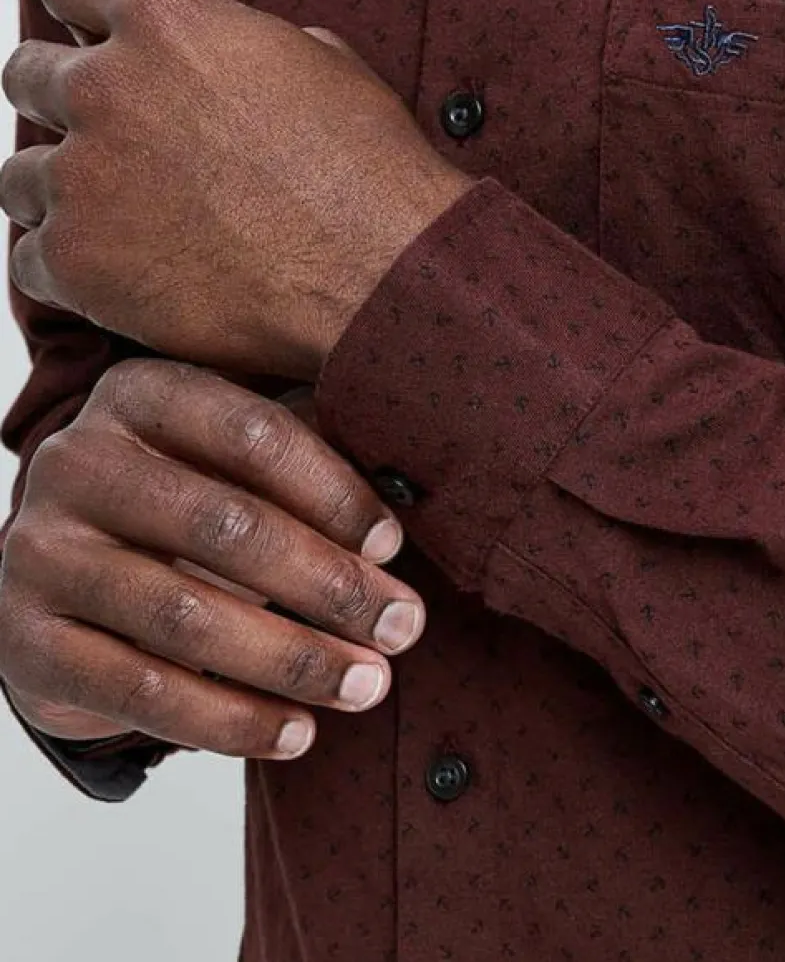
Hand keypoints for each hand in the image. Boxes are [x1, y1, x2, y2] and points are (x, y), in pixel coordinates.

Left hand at [0, 0, 474, 380]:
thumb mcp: (322, 62)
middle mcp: (106, 86)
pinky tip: (123, 277)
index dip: (79, 8)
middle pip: (26, 74)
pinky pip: (28, 260)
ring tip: (123, 219)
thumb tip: (235, 60)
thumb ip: (244, 46)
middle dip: (64, 102)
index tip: (89, 34)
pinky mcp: (76, 261)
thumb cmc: (366, 166)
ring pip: (20, 175)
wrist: (376, 268)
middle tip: (115, 141)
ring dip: (63, 192)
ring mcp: (82, 177)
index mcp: (166, 19)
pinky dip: (69, 269)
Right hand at [0, 360, 426, 758]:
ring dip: (294, 661)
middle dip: (329, 586)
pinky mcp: (25, 647)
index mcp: (140, 394)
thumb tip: (404, 527)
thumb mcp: (234, 465)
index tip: (394, 545)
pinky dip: (232, 721)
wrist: (67, 583)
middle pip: (226, 526)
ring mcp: (38, 554)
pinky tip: (298, 732)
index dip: (334, 492)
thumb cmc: (189, 506)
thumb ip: (307, 469)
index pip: (254, 434)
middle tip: (403, 626)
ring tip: (368, 685)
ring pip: (187, 618)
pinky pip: (143, 693)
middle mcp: (76, 462)